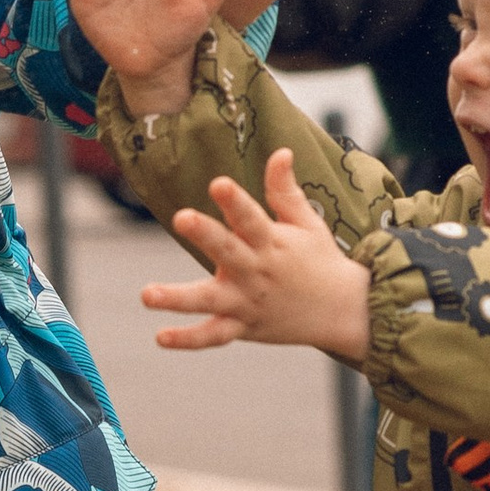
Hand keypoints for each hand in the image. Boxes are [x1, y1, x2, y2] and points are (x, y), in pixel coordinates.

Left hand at [140, 148, 372, 359]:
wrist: (342, 311)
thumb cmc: (320, 260)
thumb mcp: (307, 223)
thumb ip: (285, 191)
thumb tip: (280, 151)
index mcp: (271, 242)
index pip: (251, 218)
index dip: (235, 201)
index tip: (218, 184)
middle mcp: (256, 271)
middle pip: (227, 251)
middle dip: (205, 234)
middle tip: (182, 217)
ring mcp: (247, 302)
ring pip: (209, 301)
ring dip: (178, 298)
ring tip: (146, 294)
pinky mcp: (243, 327)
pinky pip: (213, 336)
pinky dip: (188, 339)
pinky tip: (160, 337)